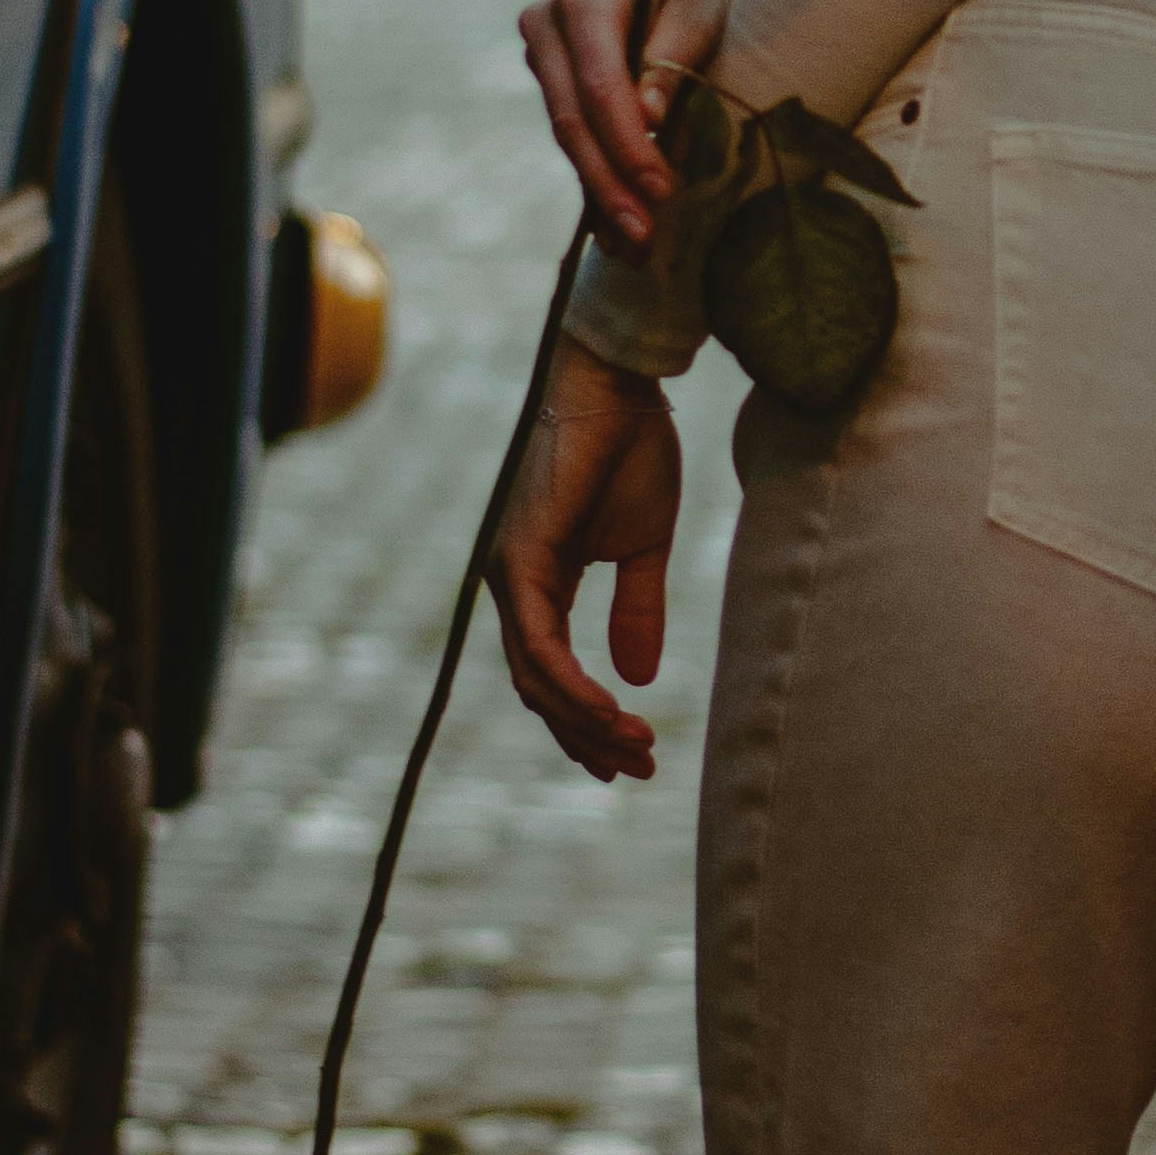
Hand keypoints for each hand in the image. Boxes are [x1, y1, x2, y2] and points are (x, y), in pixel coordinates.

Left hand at [487, 339, 684, 781]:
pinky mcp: (521, 557)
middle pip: (538, 687)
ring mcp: (511, 572)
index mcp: (538, 582)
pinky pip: (538, 640)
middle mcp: (513, 584)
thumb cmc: (631, 449)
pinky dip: (570, 682)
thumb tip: (638, 679)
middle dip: (587, 736)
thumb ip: (636, 611)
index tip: (630, 754)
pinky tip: (608, 711)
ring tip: (634, 749)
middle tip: (637, 769)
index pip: (550, 672)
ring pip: (534, 675)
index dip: (587, 720)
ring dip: (583, 721)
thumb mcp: (644, 548)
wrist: (621, 384)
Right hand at [521, 0, 745, 250]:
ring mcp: (542, 50)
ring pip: (568, 132)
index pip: (599, 87)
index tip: (660, 190)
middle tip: (642, 236)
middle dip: (609, 182)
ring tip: (633, 246)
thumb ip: (671, 58)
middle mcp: (547, 24)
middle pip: (573, 118)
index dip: (627, 145)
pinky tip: (613, 227)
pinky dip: (595, 175)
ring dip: (601, 190)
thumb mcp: (700, 4)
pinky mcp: (552, 74)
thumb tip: (649, 122)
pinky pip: (573, 131)